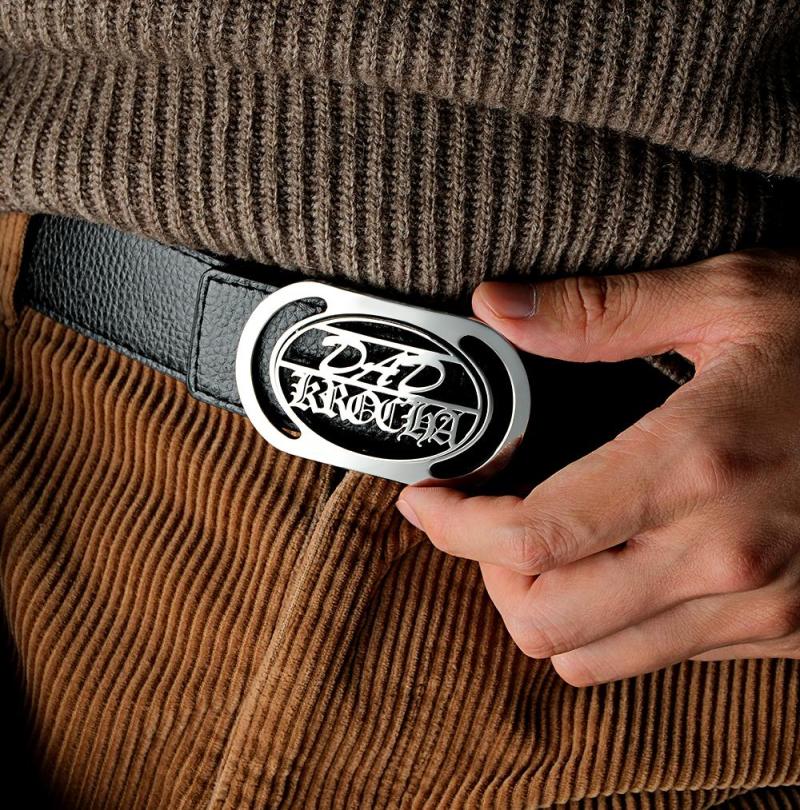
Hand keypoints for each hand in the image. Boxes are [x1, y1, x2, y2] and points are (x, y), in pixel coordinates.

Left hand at [395, 249, 799, 685]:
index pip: (530, 538)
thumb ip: (599, 311)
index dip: (455, 528)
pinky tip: (618, 560)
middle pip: (545, 623)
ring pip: (592, 659)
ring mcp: (763, 609)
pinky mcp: (788, 632)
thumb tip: (494, 307)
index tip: (428, 502)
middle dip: (490, 575)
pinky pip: (658, 657)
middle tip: (484, 519)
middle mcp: (726, 557)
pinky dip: (610, 621)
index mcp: (697, 465)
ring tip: (543, 544)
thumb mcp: (730, 298)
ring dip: (545, 606)